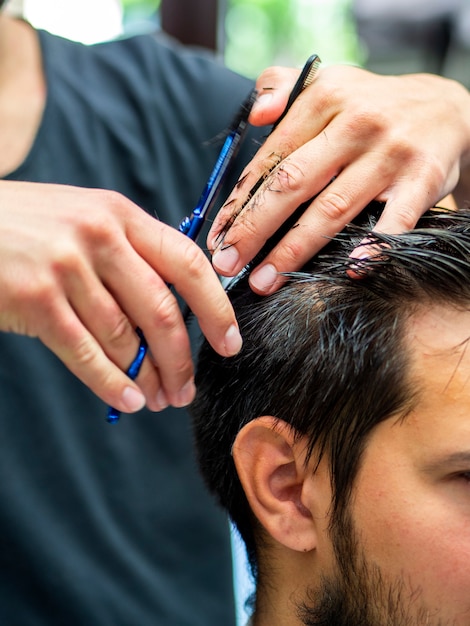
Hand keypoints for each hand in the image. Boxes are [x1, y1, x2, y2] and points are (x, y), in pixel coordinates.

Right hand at [0, 181, 241, 412]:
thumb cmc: (30, 227)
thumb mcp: (86, 220)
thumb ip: (129, 254)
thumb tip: (172, 315)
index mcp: (121, 215)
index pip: (187, 264)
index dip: (216, 309)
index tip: (229, 343)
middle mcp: (100, 236)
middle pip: (162, 312)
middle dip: (180, 361)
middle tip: (185, 390)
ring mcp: (67, 267)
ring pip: (125, 338)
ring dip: (146, 378)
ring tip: (155, 399)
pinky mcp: (35, 298)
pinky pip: (85, 352)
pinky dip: (110, 382)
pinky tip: (127, 399)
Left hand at [208, 65, 469, 292]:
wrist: (445, 108)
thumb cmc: (370, 106)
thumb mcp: (328, 82)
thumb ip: (283, 90)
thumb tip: (254, 115)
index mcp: (323, 100)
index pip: (270, 157)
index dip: (239, 201)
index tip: (217, 235)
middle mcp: (354, 124)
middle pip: (292, 183)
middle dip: (253, 229)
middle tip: (227, 264)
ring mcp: (389, 154)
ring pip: (332, 208)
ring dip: (294, 249)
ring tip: (264, 280)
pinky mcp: (422, 179)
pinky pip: (396, 220)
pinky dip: (374, 247)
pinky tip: (350, 270)